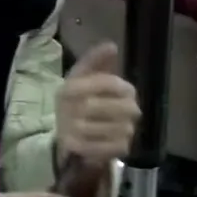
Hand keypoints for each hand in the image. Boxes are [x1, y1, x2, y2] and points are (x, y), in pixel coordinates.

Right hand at [56, 42, 140, 167]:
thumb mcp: (83, 78)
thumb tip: (111, 46)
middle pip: (117, 108)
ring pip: (121, 129)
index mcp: (68, 88)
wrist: (62, 136)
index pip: (107, 83)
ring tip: (125, 125)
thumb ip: (97, 61)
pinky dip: (122, 143)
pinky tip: (118, 138)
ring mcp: (74, 131)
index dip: (124, 87)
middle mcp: (68, 109)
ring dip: (128, 127)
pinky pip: (116, 147)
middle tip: (133, 110)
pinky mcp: (82, 150)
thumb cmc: (78, 101)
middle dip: (130, 108)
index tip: (129, 91)